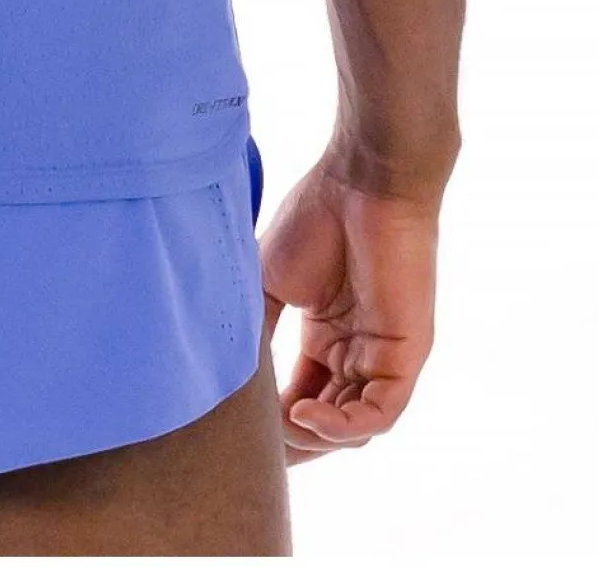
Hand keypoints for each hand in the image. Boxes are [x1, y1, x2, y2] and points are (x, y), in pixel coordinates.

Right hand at [259, 155, 439, 464]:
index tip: (235, 436)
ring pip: (353, 428)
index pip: (302, 400)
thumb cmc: (316, 217)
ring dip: (315, 436)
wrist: (363, 180)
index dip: (272, 424)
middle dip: (292, 442)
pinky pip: (380, 412)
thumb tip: (224, 379)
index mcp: (327, 339)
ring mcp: (383, 358)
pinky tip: (306, 412)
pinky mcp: (407, 356)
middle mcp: (356, 355)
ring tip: (281, 422)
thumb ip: (256, 331)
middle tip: (254, 449)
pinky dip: (344, 426)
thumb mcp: (269, 282)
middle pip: (327, 424)